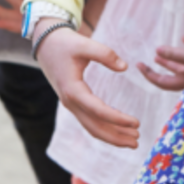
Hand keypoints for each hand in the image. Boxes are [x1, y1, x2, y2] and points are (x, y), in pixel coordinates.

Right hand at [35, 26, 139, 147]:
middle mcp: (70, 102)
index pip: (98, 111)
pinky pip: (89, 120)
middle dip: (116, 136)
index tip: (136, 123)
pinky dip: (104, 128)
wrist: (46, 44)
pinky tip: (118, 128)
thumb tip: (125, 67)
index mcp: (73, 90)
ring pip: (91, 127)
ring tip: (132, 139)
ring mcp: (71, 104)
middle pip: (94, 127)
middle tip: (137, 140)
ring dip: (111, 135)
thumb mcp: (85, 44)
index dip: (118, 119)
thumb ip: (105, 54)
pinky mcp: (73, 102)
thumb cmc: (66, 43)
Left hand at [137, 35, 183, 90]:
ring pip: (182, 64)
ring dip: (171, 58)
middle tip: (148, 61)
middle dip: (160, 67)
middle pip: (171, 73)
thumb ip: (175, 55)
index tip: (139, 65)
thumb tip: (157, 50)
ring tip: (158, 51)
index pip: (162, 81)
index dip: (149, 74)